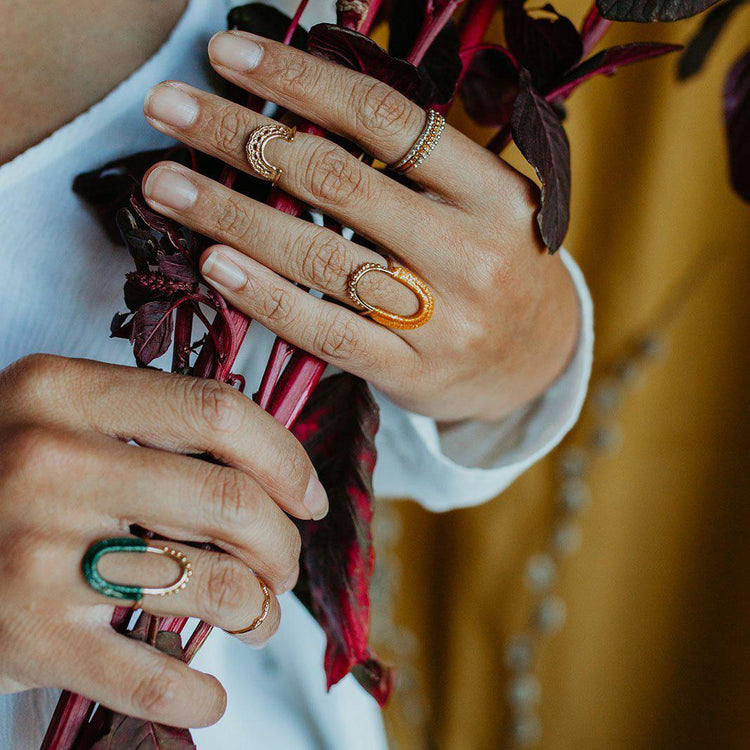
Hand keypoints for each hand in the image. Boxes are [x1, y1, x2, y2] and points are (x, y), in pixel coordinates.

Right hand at [0, 354, 326, 726]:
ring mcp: (34, 551)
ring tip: (258, 615)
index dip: (285, 458)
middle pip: (229, 500)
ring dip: (260, 611)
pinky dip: (201, 692)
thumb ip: (153, 425)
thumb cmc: (5, 482)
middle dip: (282, 543)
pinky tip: (208, 690)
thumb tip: (272, 466)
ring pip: (214, 585)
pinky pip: (155, 675)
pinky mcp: (28, 638)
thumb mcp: (60, 420)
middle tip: (283, 564)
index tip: (307, 496)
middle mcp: (48, 462)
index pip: (217, 411)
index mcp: (63, 394)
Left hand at [140, 31, 579, 422]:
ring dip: (232, 216)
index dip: (300, 81)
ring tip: (164, 186)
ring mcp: (442, 318)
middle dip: (240, 137)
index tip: (227, 55)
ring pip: (321, 257)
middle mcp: (471, 250)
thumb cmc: (494, 264)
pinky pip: (326, 331)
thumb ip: (410, 162)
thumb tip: (298, 104)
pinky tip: (212, 264)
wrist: (537, 360)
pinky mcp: (411, 371)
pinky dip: (264, 295)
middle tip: (166, 108)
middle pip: (338, 180)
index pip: (385, 119)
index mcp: (492, 190)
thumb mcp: (478, 201)